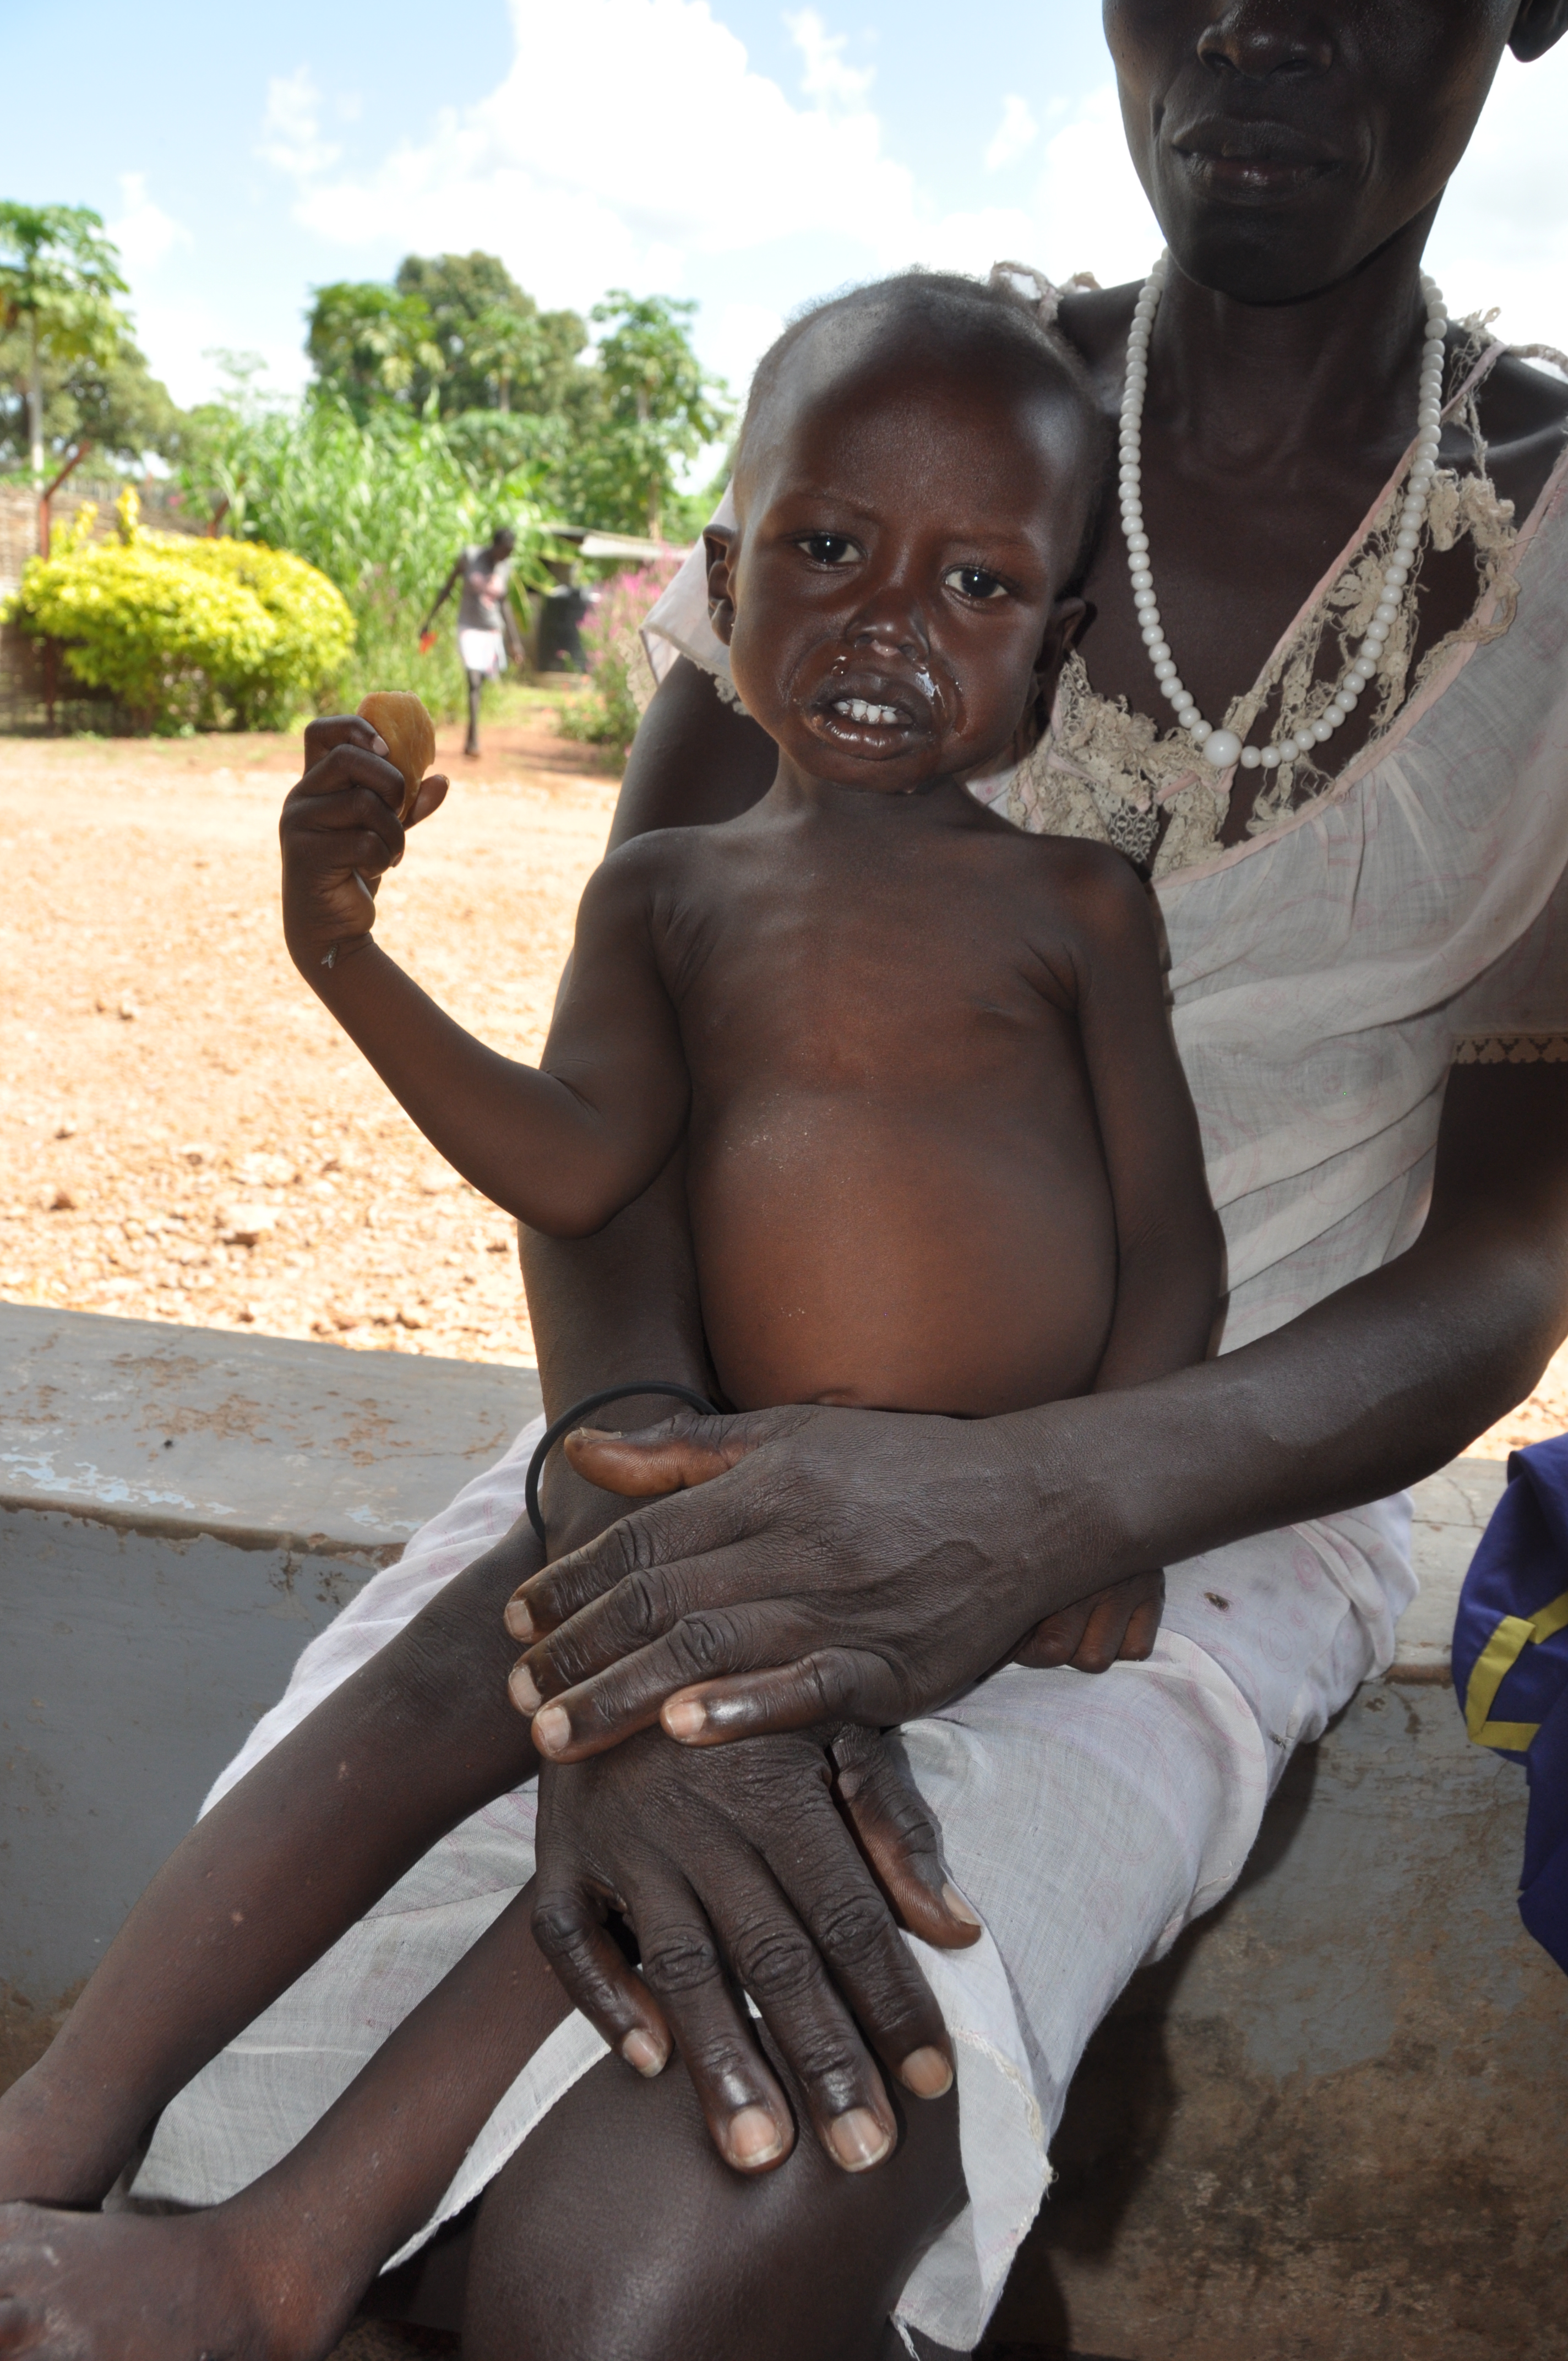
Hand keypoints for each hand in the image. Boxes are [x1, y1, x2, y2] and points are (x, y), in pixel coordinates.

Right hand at [279, 715, 448, 969]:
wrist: (332, 926)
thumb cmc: (356, 872)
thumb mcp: (386, 831)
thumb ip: (408, 806)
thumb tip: (442, 781)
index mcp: (316, 783)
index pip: (321, 731)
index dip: (354, 727)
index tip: (387, 747)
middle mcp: (300, 796)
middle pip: (349, 758)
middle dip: (391, 782)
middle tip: (400, 811)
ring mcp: (298, 823)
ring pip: (364, 803)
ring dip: (394, 831)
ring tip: (391, 853)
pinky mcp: (306, 854)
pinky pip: (364, 842)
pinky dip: (383, 857)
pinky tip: (374, 871)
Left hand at [504, 1401, 1152, 1761]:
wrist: (1035, 1500)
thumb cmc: (905, 1466)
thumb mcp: (793, 1434)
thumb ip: (683, 1451)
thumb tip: (581, 1450)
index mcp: (766, 1485)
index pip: (645, 1538)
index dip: (573, 1581)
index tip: (518, 1619)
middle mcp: (794, 1541)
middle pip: (661, 1599)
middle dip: (577, 1650)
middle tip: (514, 1697)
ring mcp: (842, 1606)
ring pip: (713, 1647)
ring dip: (625, 1693)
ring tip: (554, 1738)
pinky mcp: (891, 1666)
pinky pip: (808, 1691)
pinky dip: (745, 1710)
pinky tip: (684, 1733)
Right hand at [529, 1722, 976, 2177]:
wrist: (622, 1626)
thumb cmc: (758, 1688)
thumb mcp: (839, 1722)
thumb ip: (895, 1823)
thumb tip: (960, 1928)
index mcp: (779, 1786)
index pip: (850, 1914)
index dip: (894, 1999)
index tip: (938, 2083)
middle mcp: (701, 1817)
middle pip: (772, 1955)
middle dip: (823, 2060)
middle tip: (864, 2155)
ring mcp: (623, 1837)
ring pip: (678, 1962)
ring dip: (720, 2061)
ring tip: (759, 2155)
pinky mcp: (558, 1849)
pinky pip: (569, 1938)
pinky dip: (605, 2000)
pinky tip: (647, 2061)